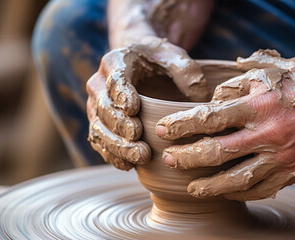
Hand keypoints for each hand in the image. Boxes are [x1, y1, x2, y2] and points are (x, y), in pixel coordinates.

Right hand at [87, 36, 209, 169]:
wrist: (138, 63)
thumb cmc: (157, 60)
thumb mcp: (174, 57)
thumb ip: (186, 70)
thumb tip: (199, 97)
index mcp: (115, 62)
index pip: (115, 80)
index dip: (122, 95)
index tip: (133, 109)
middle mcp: (98, 84)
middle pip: (104, 108)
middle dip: (120, 126)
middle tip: (139, 139)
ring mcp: (95, 106)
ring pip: (98, 129)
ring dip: (117, 146)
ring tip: (140, 157)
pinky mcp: (98, 124)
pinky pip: (99, 142)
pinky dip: (112, 155)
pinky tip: (129, 165)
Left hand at [155, 50, 294, 200]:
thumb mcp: (279, 69)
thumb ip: (244, 78)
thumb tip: (218, 92)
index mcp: (260, 105)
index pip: (209, 118)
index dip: (182, 126)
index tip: (164, 130)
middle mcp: (268, 134)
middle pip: (215, 153)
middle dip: (187, 158)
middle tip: (169, 159)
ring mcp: (282, 158)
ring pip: (236, 179)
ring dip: (208, 184)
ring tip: (191, 187)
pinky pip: (262, 190)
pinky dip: (240, 193)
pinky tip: (226, 192)